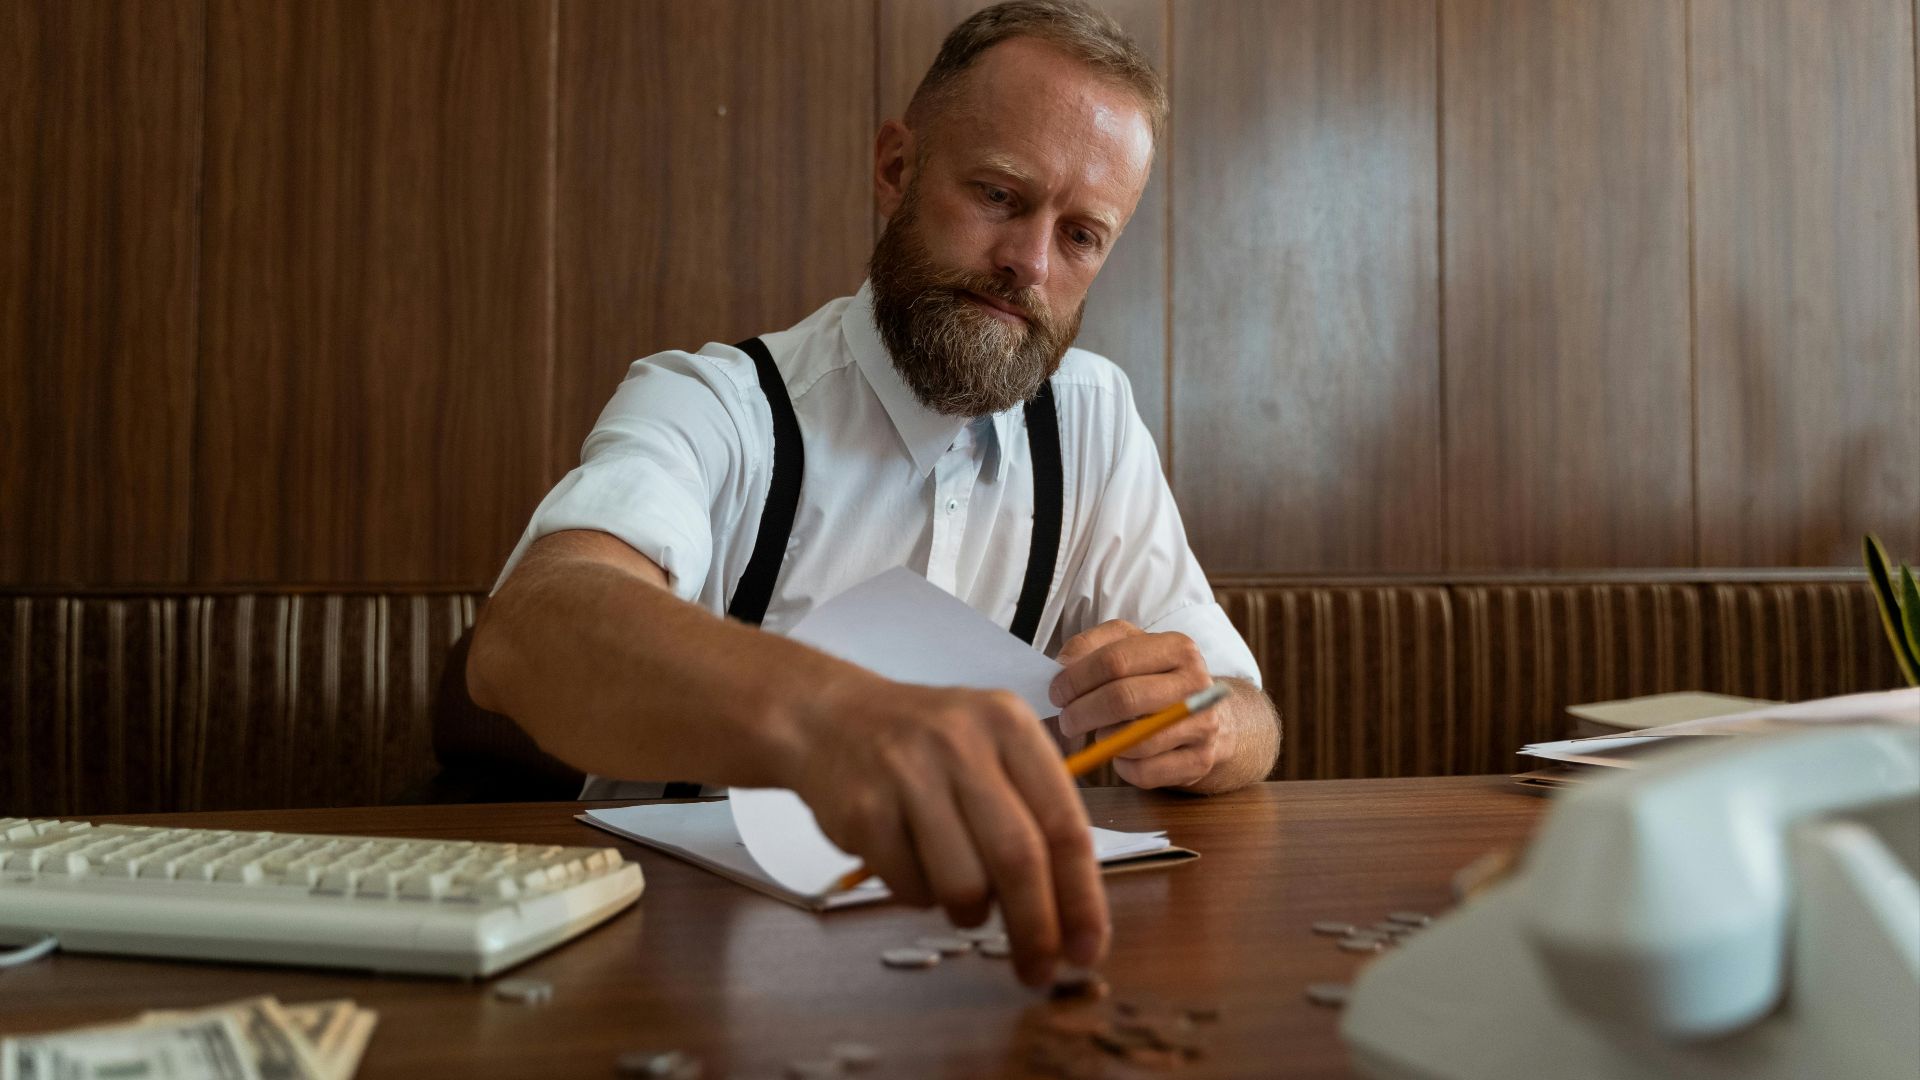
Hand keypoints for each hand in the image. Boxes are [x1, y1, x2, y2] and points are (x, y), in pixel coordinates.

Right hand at [788, 677, 1108, 986]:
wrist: (830, 718)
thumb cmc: (928, 747)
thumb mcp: (991, 749)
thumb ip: (1033, 813)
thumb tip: (1071, 915)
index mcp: (1009, 725)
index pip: (1064, 825)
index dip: (1082, 898)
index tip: (1088, 948)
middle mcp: (961, 742)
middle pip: (1019, 859)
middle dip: (1035, 929)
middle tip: (1038, 971)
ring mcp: (907, 773)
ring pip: (963, 884)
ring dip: (971, 913)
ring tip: (963, 897)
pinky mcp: (863, 809)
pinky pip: (910, 888)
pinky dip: (921, 896)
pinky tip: (913, 865)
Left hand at [1049, 621, 1225, 789]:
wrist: (1207, 715)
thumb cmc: (1154, 680)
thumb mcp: (1128, 648)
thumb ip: (1092, 646)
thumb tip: (1063, 665)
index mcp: (1177, 647)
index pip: (1115, 661)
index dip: (1076, 679)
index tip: (1056, 692)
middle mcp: (1196, 684)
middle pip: (1123, 699)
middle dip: (1081, 713)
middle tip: (1066, 720)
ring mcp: (1203, 724)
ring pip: (1134, 741)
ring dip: (1102, 741)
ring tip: (1097, 733)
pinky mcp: (1200, 761)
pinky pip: (1145, 772)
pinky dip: (1122, 767)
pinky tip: (1122, 754)